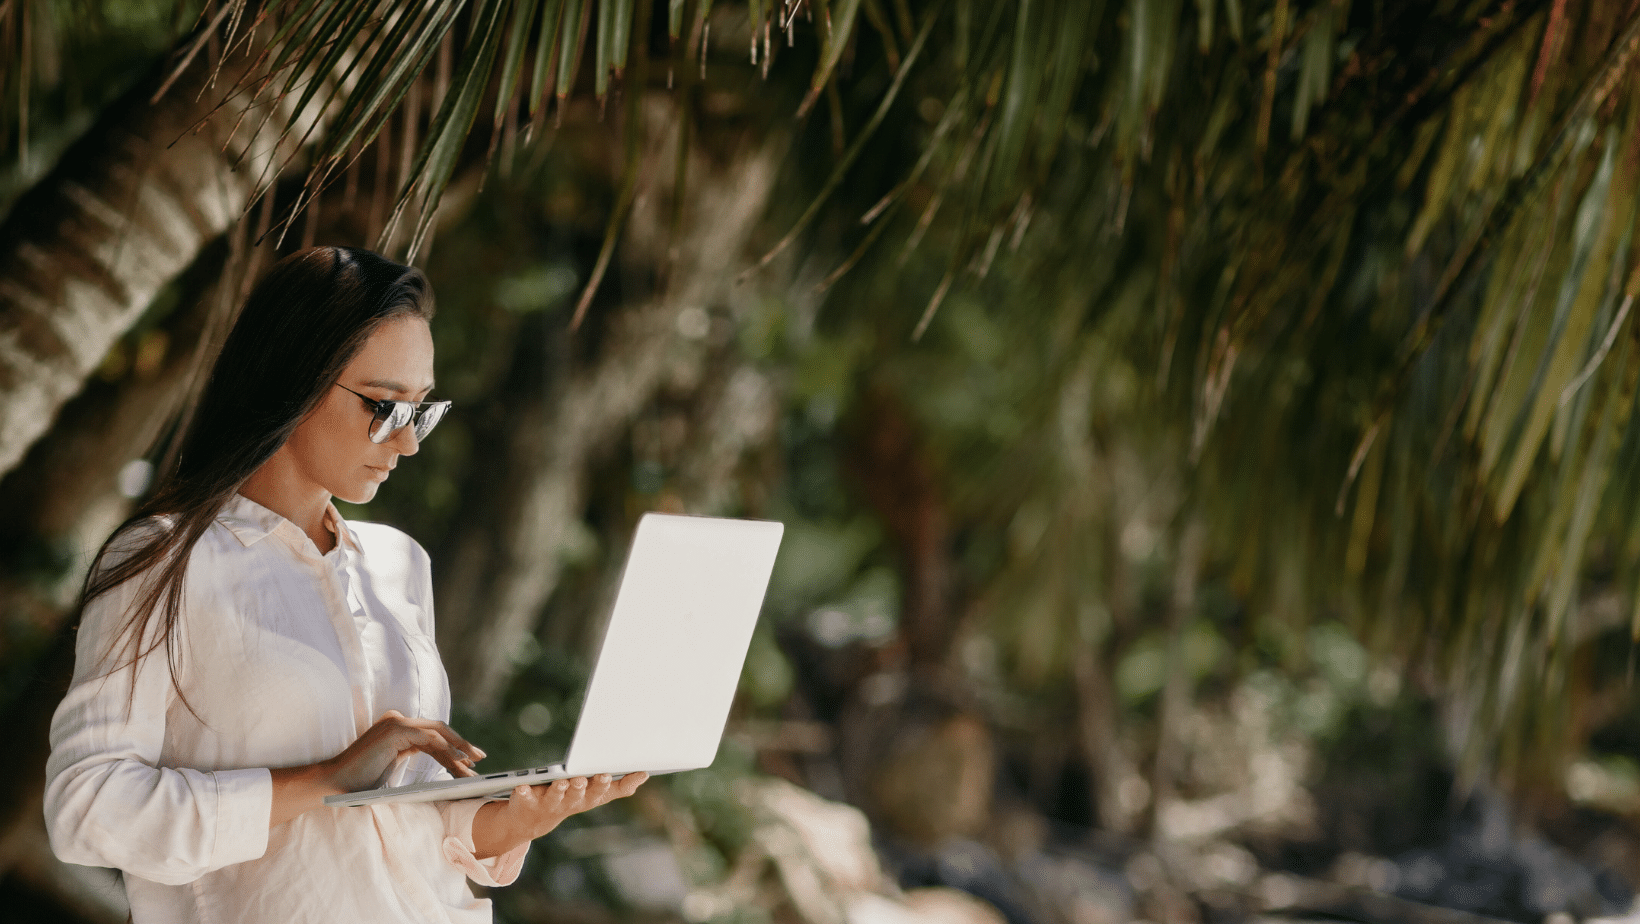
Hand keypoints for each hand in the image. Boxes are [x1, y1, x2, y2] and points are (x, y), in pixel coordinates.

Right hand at [322, 710, 485, 794]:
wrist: (334, 784)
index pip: (432, 735)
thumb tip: (441, 767)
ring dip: (457, 749)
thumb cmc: (360, 783)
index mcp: (397, 729)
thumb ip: (410, 758)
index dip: (453, 747)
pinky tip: (457, 759)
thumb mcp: (392, 768)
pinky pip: (426, 737)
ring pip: (436, 733)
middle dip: (461, 744)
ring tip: (472, 763)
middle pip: (438, 730)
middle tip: (480, 758)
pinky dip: (444, 747)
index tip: (469, 760)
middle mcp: (397, 721)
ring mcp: (395, 723)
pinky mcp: (394, 731)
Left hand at [472, 772, 648, 858]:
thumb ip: (618, 786)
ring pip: (556, 797)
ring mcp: (547, 803)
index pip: (601, 793)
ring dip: (560, 790)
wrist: (531, 822)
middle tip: (593, 777)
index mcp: (586, 798)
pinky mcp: (525, 801)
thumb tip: (644, 775)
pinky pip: (525, 796)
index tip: (611, 773)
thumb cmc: (568, 799)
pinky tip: (523, 786)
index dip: (607, 785)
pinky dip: (524, 792)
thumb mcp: (594, 794)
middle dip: (585, 787)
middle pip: (578, 795)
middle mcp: (568, 803)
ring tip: (564, 781)